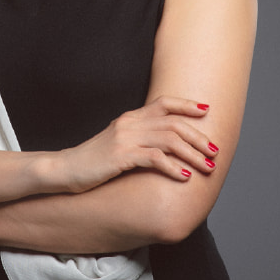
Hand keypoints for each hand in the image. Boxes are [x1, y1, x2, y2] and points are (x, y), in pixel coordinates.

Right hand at [56, 96, 218, 193]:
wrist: (65, 170)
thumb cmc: (94, 161)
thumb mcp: (118, 143)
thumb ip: (139, 137)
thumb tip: (165, 144)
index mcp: (130, 117)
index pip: (163, 103)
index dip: (187, 105)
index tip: (206, 110)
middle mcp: (129, 123)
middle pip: (173, 123)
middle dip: (198, 137)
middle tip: (214, 151)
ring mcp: (125, 138)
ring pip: (169, 140)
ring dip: (193, 154)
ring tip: (207, 167)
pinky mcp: (121, 157)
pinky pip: (155, 158)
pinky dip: (174, 167)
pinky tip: (185, 177)